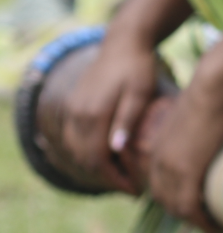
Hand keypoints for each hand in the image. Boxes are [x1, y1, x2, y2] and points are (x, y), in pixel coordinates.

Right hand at [62, 36, 159, 194]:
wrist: (123, 41)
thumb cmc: (138, 66)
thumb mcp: (140, 91)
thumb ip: (127, 119)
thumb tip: (115, 150)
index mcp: (93, 115)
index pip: (98, 160)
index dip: (115, 179)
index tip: (134, 191)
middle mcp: (77, 115)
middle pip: (85, 159)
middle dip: (107, 177)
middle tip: (131, 188)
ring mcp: (72, 110)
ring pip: (76, 150)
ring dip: (96, 166)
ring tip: (122, 176)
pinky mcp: (73, 106)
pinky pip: (73, 138)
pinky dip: (87, 152)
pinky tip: (107, 157)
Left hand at [145, 85, 222, 232]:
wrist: (207, 92)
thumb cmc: (205, 98)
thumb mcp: (188, 119)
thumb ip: (189, 132)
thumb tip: (206, 133)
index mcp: (154, 151)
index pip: (157, 186)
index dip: (172, 199)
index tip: (191, 206)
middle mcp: (156, 164)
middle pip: (164, 200)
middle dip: (182, 214)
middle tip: (203, 220)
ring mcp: (170, 169)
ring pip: (176, 208)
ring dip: (192, 222)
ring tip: (211, 227)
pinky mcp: (186, 172)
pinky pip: (188, 206)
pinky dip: (200, 221)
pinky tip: (213, 227)